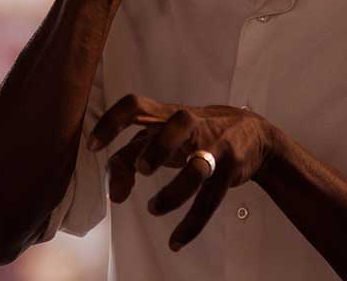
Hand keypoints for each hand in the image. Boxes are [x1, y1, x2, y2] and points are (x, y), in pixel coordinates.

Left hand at [87, 94, 274, 250]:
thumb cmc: (197, 133)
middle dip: (158, 147)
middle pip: (178, 123)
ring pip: (197, 167)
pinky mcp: (230, 169)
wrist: (254, 134)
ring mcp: (215, 145)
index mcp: (169, 114)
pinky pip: (210, 200)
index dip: (112, 122)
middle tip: (142, 170)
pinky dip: (191, 224)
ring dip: (172, 193)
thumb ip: (132, 155)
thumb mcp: (165, 135)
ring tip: (153, 208)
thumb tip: (113, 191)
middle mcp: (193, 124)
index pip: (137, 105)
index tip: (93, 146)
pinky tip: (176, 240)